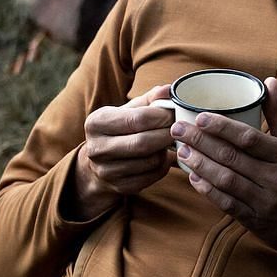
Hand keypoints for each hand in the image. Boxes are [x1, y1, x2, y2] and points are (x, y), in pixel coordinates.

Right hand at [64, 84, 175, 220]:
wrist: (98, 163)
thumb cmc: (119, 130)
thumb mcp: (128, 111)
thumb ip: (150, 100)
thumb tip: (169, 89)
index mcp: (96, 122)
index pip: (137, 119)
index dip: (162, 117)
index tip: (175, 114)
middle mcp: (97, 148)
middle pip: (143, 142)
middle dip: (167, 135)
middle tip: (180, 129)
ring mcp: (106, 170)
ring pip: (150, 161)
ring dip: (166, 151)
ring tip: (170, 142)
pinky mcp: (119, 186)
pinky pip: (152, 176)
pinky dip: (164, 166)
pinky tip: (164, 157)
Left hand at [175, 77, 276, 249]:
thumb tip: (269, 81)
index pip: (249, 138)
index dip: (222, 127)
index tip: (200, 117)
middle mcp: (276, 178)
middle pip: (232, 157)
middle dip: (201, 142)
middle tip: (178, 130)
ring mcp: (265, 201)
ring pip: (226, 180)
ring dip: (200, 165)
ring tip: (182, 151)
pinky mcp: (255, 220)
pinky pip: (227, 203)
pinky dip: (208, 190)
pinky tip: (193, 178)